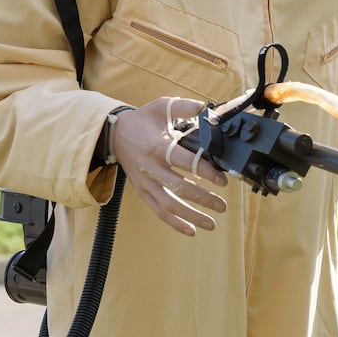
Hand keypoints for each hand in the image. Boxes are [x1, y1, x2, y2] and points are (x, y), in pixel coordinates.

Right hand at [111, 97, 227, 235]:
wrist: (115, 135)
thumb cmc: (142, 121)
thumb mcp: (161, 107)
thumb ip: (183, 107)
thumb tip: (204, 108)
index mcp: (157, 146)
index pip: (184, 162)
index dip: (205, 172)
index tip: (222, 180)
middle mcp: (150, 168)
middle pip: (179, 188)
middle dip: (203, 199)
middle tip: (222, 205)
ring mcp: (145, 182)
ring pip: (169, 205)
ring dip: (191, 216)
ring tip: (212, 223)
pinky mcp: (142, 192)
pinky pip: (158, 211)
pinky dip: (175, 223)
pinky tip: (191, 230)